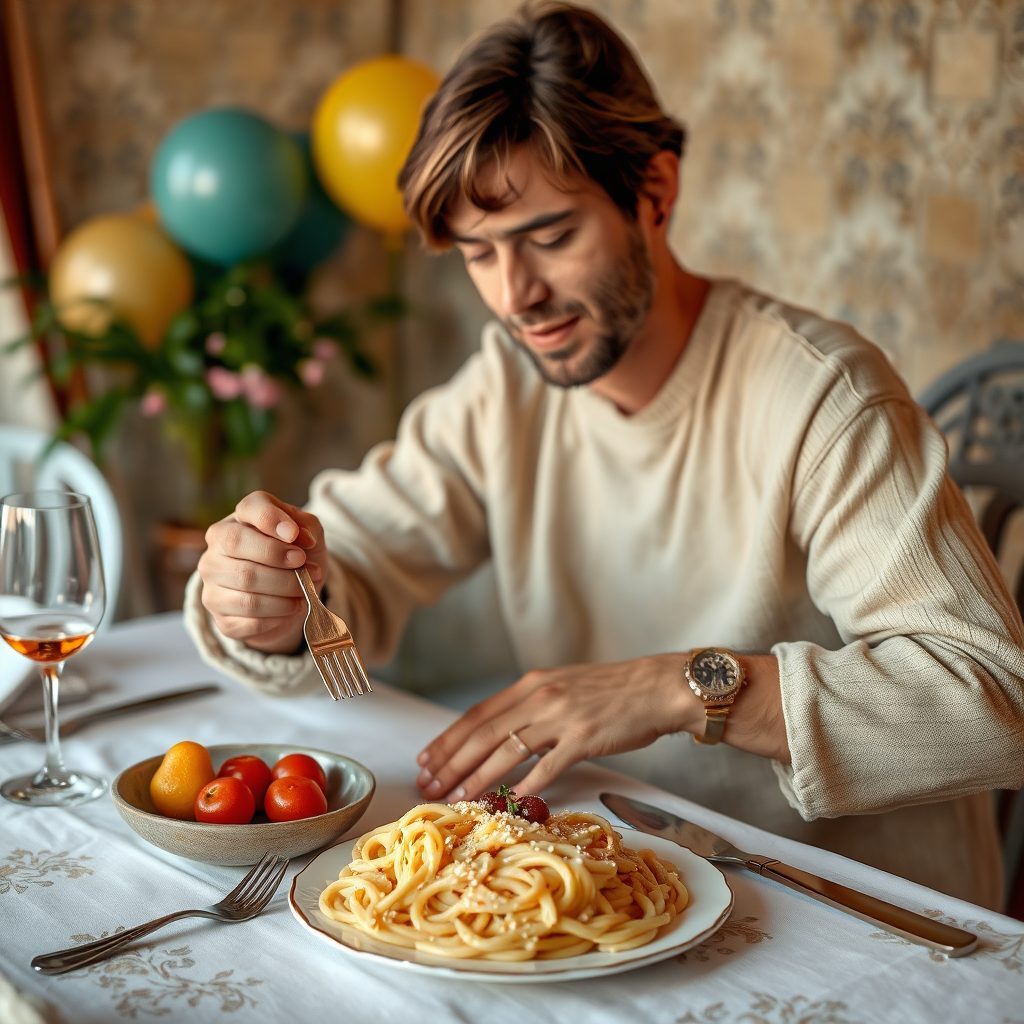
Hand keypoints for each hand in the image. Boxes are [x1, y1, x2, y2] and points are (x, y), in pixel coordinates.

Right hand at [197, 490, 328, 653]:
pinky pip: (249, 618)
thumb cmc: (295, 558)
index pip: (248, 508)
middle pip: (238, 544)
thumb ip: (306, 525)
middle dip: (279, 558)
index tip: (294, 534)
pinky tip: (289, 609)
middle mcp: (216, 548)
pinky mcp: (220, 617)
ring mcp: (212, 584)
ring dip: (284, 591)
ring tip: (304, 592)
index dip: (271, 519)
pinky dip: (277, 616)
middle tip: (307, 568)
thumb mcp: (307, 535)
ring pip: (245, 585)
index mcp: (238, 520)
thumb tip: (300, 536)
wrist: (290, 598)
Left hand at [415, 655, 696, 801]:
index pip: (478, 714)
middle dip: (450, 761)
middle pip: (483, 733)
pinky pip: (546, 767)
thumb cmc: (613, 690)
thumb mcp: (563, 685)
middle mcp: (540, 697)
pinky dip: (522, 787)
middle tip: (428, 784)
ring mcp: (561, 717)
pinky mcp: (583, 739)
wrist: (656, 687)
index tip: (426, 758)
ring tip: (454, 797)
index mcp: (532, 683)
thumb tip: (502, 730)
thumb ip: (532, 704)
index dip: (448, 738)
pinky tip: (505, 803)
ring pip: (505, 752)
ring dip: (475, 778)